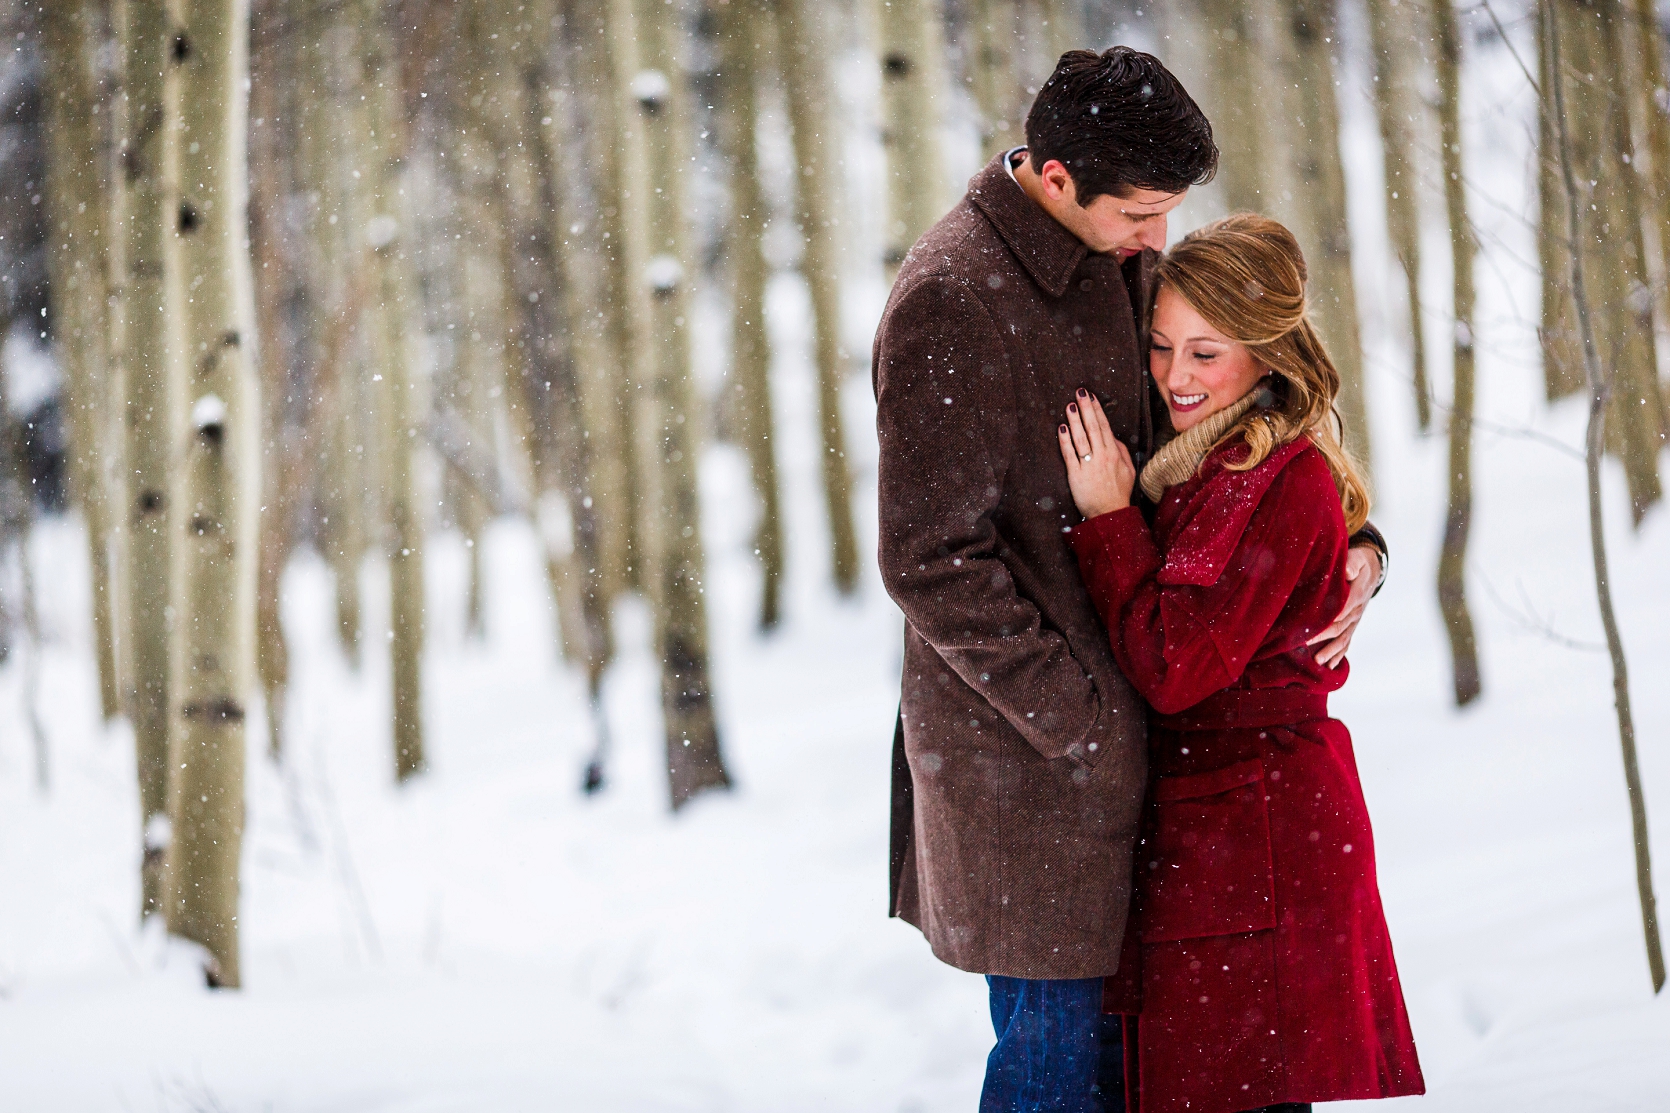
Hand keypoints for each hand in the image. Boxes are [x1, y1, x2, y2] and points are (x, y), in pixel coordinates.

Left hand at [1058, 388, 1135, 519]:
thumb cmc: (1119, 492)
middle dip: (1086, 408)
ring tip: (1069, 405)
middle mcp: (1102, 456)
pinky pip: (1069, 454)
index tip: (1091, 397)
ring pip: (1080, 438)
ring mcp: (1088, 465)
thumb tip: (1113, 436)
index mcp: (1114, 453)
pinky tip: (1061, 428)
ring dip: (1074, 420)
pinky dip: (1065, 440)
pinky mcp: (1076, 475)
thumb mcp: (1128, 470)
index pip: (1104, 426)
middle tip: (1079, 392)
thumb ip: (1122, 451)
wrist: (1110, 514)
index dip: (1097, 410)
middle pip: (1092, 427)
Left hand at [1307, 546, 1383, 667]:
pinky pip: (1346, 642)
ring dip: (1331, 651)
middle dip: (1323, 637)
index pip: (1343, 608)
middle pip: (1340, 626)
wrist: (1371, 570)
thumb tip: (1347, 571)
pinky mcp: (1352, 625)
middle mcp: (1356, 611)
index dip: (1329, 617)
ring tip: (1318, 662)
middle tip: (1305, 644)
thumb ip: (1353, 563)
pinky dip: (1339, 655)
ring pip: (1343, 638)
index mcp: (1357, 594)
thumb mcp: (1358, 558)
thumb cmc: (1359, 562)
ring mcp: (1355, 620)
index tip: (1313, 623)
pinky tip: (1330, 666)